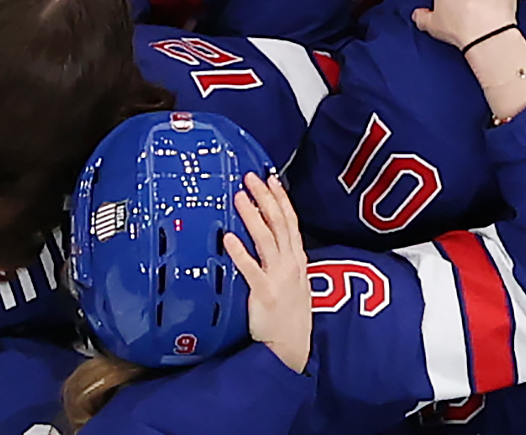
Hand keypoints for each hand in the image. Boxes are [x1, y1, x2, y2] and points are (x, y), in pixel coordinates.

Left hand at [223, 172, 311, 375]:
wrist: (291, 348)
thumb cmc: (290, 314)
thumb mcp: (294, 280)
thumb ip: (282, 258)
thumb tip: (266, 235)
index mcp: (297, 259)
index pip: (290, 221)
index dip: (280, 198)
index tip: (270, 178)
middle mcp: (290, 264)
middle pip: (278, 223)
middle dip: (265, 198)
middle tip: (250, 177)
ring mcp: (279, 278)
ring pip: (266, 239)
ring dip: (253, 216)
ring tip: (239, 196)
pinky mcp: (265, 294)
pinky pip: (251, 269)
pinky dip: (240, 252)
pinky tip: (229, 237)